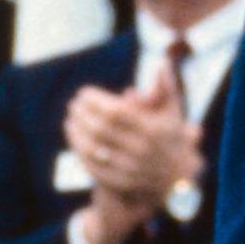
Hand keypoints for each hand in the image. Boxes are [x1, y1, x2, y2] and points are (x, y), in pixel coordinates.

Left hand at [67, 69, 201, 243]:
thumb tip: (161, 61)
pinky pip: (91, 164)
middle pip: (102, 129)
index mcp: (154, 130)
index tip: (84, 92)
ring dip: (77, 131)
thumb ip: (165, 86)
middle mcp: (141, 151)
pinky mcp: (117, 182)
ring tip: (70, 118)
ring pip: (93, 148)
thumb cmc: (169, 135)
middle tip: (74, 104)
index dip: (96, 101)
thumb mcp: (173, 110)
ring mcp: (129, 169)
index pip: (117, 112)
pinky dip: (78, 149)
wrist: (173, 176)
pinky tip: (74, 136)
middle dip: (84, 114)